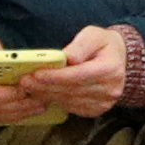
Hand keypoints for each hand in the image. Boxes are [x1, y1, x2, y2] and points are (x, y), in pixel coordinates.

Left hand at [22, 23, 140, 115]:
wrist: (119, 60)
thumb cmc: (103, 45)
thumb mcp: (94, 35)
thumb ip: (81, 45)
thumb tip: (68, 58)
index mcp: (111, 69)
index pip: (78, 75)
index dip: (56, 76)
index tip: (36, 74)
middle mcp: (110, 89)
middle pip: (71, 90)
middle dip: (45, 87)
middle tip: (25, 82)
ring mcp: (105, 102)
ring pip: (69, 101)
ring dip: (47, 95)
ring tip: (29, 87)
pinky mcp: (97, 110)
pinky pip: (72, 108)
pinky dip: (56, 101)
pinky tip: (43, 94)